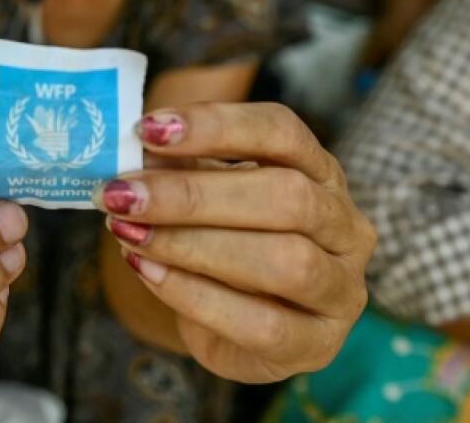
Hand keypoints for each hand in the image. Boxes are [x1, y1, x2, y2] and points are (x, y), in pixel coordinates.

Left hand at [95, 103, 375, 382]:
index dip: (217, 125)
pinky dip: (196, 297)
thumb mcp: (201, 198)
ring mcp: (342, 288)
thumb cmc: (220, 243)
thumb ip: (177, 172)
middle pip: (286, 195)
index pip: (282, 132)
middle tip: (124, 195)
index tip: (149, 129)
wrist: (231, 324)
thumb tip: (132, 154)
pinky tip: (148, 273)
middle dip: (195, 195)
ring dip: (194, 245)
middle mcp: (345, 224)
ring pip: (285, 261)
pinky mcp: (318, 345)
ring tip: (130, 235)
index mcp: (320, 171)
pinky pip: (263, 324)